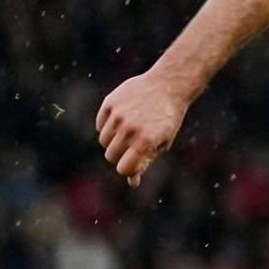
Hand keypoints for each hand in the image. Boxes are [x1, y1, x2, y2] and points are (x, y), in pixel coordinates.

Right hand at [97, 69, 200, 187]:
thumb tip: (131, 182)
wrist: (168, 85)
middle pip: (111, 156)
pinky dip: (107, 126)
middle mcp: (130, 128)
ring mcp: (118, 115)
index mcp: (145, 141)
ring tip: (129, 130)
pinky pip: (100, 125)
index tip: (132, 163)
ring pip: (103, 141)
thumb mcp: (162, 142)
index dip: (127, 169)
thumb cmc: (167, 118)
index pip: (123, 168)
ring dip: (113, 140)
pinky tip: (123, 118)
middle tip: (132, 145)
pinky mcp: (110, 103)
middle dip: (120, 155)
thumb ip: (145, 162)